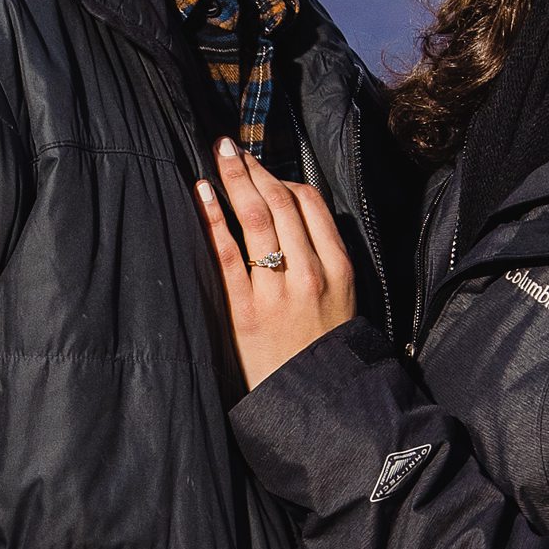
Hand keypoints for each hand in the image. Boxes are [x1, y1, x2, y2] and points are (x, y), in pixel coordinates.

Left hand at [197, 138, 358, 389]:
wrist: (315, 403)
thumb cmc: (323, 350)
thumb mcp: (344, 299)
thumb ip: (325, 256)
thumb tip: (294, 213)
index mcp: (338, 268)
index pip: (311, 204)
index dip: (283, 178)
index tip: (261, 167)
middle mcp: (310, 274)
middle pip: (281, 203)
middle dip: (254, 168)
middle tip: (230, 146)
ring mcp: (277, 292)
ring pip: (256, 219)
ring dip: (235, 180)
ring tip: (218, 155)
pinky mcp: (246, 312)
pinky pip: (227, 254)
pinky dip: (215, 218)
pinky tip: (203, 192)